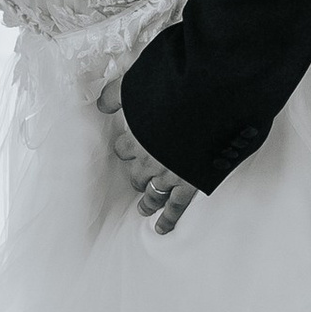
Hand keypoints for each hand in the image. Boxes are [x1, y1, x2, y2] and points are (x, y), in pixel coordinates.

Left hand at [97, 81, 200, 235]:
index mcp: (138, 136)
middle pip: (136, 174)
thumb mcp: (137, 83)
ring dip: (147, 200)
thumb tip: (101, 104)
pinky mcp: (190, 183)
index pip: (123, 149)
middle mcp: (150, 159)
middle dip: (136, 175)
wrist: (208, 101)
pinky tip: (161, 228)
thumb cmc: (175, 89)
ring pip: (152, 193)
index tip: (129, 146)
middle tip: (137, 178)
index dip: (126, 147)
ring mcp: (170, 174)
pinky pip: (176, 206)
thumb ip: (116, 94)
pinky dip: (169, 219)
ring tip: (143, 207)